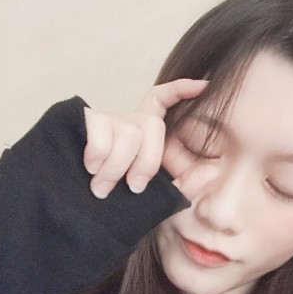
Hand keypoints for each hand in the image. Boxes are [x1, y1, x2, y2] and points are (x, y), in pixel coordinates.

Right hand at [83, 79, 207, 198]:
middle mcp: (128, 120)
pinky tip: (90, 167)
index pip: (163, 99)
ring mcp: (107, 118)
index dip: (182, 89)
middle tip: (134, 188)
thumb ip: (185, 185)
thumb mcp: (156, 194)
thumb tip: (214, 170)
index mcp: (145, 132)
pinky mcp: (85, 121)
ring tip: (102, 187)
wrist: (78, 206)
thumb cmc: (118, 197)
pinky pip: (101, 133)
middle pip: (152, 126)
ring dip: (117, 168)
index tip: (205, 86)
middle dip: (147, 163)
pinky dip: (98, 156)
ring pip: (129, 134)